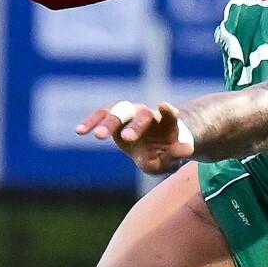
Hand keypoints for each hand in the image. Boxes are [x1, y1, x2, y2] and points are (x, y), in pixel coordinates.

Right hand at [77, 98, 193, 173]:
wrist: (156, 145)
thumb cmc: (165, 153)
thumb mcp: (171, 160)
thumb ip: (176, 155)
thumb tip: (188, 149)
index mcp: (166, 123)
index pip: (170, 115)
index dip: (168, 111)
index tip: (165, 106)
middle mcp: (148, 114)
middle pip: (141, 115)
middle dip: (134, 126)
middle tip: (126, 139)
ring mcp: (130, 114)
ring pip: (119, 112)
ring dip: (109, 123)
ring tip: (97, 136)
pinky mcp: (115, 119)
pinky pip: (102, 116)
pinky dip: (92, 122)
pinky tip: (80, 131)